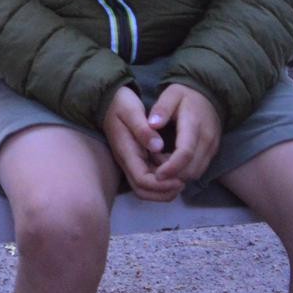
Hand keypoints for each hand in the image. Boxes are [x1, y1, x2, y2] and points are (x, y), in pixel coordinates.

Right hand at [100, 83, 174, 201]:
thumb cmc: (121, 103)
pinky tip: (174, 167)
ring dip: (164, 189)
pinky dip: (163, 179)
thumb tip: (158, 147)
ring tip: (181, 177)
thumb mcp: (131, 111)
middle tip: (182, 183)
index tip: (179, 179)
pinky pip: (149, 177)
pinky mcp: (137, 158)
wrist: (109, 99)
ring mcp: (131, 161)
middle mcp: (128, 161)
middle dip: (164, 193)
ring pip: (146, 187)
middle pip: (143, 191)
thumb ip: (143, 129)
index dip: (162, 185)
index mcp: (127, 152)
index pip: (142, 180)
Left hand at [147, 82, 221, 192]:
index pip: (186, 152)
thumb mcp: (170, 94)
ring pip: (196, 172)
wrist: (209, 96)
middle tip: (154, 169)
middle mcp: (207, 139)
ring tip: (160, 165)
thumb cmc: (185, 96)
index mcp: (194, 124)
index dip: (171, 167)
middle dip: (173, 175)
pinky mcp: (212, 152)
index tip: (157, 175)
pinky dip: (185, 172)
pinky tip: (171, 165)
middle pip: (192, 168)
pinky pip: (200, 169)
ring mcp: (212, 148)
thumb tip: (152, 125)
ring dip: (179, 175)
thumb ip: (161, 109)